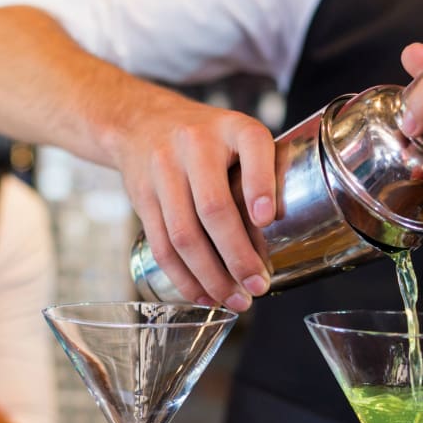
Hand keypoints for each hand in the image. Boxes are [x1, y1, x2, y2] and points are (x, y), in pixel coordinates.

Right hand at [110, 89, 275, 310]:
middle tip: (258, 286)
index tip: (267, 219)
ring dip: (211, 276)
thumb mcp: (239, 137)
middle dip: (238, 255)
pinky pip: (161, 246)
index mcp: (231, 127)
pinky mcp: (141, 197)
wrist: (141, 122)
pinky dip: (183, 277)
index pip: (252, 148)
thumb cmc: (206, 139)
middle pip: (213, 208)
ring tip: (235, 300)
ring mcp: (162, 171)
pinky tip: (203, 295)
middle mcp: (194, 144)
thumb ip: (261, 173)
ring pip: (184, 235)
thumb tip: (282, 236)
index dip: (260, 184)